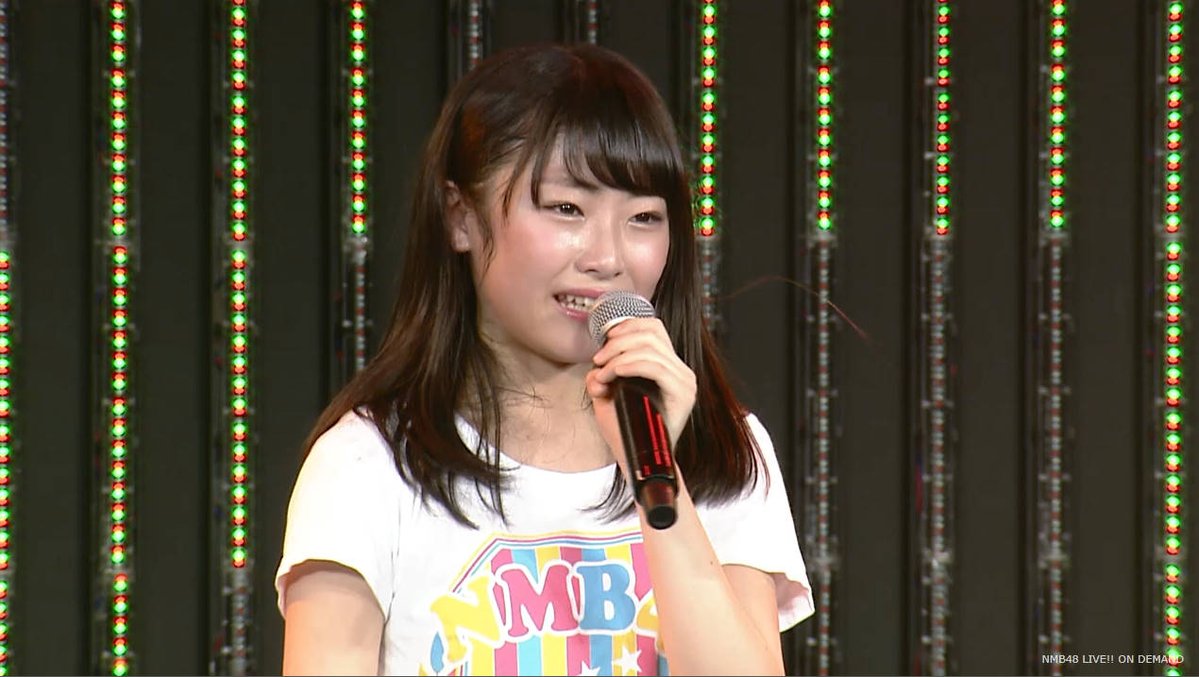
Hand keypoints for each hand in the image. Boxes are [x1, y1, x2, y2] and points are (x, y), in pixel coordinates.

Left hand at [584, 317, 696, 470]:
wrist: (638, 461)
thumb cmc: (626, 430)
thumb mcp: (608, 395)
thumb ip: (602, 375)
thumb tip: (595, 367)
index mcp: (668, 366)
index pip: (654, 328)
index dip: (627, 326)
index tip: (604, 342)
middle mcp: (681, 371)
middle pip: (650, 333)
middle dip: (617, 342)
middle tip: (599, 360)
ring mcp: (684, 382)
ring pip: (650, 348)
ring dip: (618, 356)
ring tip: (603, 374)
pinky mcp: (682, 394)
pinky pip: (656, 367)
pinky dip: (630, 365)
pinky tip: (614, 373)